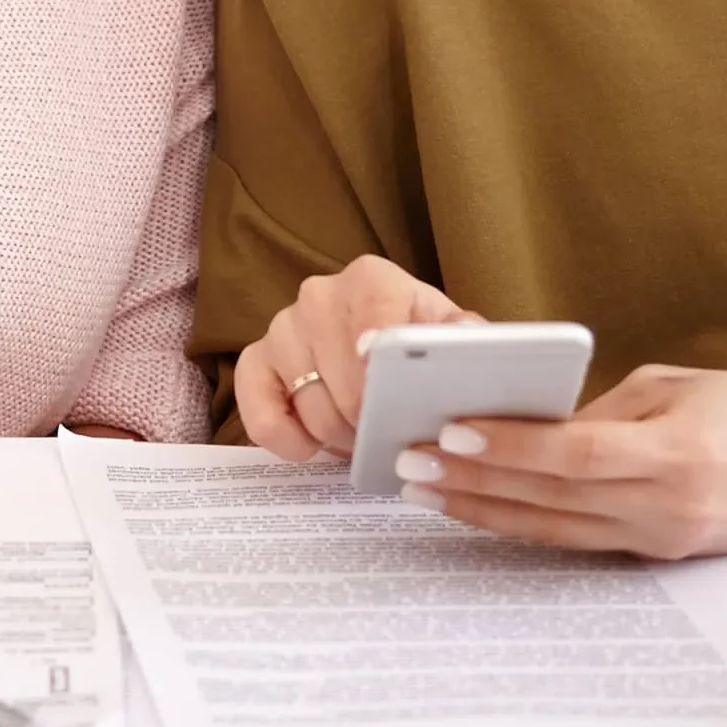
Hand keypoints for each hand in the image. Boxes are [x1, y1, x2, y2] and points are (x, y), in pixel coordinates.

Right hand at [236, 255, 482, 460]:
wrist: (373, 339)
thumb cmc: (414, 334)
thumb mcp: (445, 329)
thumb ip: (464, 335)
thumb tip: (471, 341)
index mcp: (370, 279)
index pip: (373, 311)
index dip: (376, 345)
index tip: (379, 373)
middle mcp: (319, 296)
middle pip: (345, 378)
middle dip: (372, 421)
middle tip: (392, 437)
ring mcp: (282, 329)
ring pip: (310, 404)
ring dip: (339, 437)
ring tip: (363, 439)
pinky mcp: (256, 362)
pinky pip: (258, 412)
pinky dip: (286, 439)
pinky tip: (311, 447)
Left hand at [391, 364, 726, 558]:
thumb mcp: (677, 386)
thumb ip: (604, 410)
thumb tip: (535, 426)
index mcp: (677, 455)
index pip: (574, 455)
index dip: (509, 446)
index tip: (450, 431)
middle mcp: (669, 508)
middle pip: (553, 500)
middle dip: (475, 484)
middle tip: (409, 464)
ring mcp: (667, 540)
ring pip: (558, 531)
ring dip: (488, 512)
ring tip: (428, 491)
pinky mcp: (667, 554)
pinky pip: (585, 540)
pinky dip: (531, 523)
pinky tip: (487, 507)